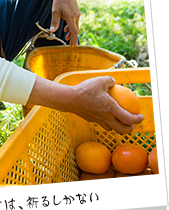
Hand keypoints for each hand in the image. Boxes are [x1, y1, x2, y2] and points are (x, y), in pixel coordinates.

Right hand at [28, 75, 144, 134]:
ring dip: (118, 127)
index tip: (141, 117)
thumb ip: (109, 81)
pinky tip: (104, 115)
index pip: (129, 119)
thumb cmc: (85, 90)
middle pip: (122, 130)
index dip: (137, 119)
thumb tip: (113, 82)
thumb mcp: (100, 80)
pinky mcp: (91, 120)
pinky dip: (107, 123)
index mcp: (111, 109)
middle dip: (129, 129)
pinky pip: (102, 124)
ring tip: (119, 121)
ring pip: (112, 129)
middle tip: (132, 124)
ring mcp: (98, 120)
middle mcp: (106, 118)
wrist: (69, 99)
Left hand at [50, 0, 79, 46]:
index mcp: (71, 17)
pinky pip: (74, 22)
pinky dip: (70, 27)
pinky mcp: (75, 12)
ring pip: (75, 26)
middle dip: (73, 38)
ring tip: (66, 37)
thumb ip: (55, 22)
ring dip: (71, 32)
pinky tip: (65, 29)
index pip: (74, 31)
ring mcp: (76, 14)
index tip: (73, 46)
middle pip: (75, 30)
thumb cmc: (59, 0)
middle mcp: (75, 16)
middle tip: (71, 45)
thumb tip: (52, 31)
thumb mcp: (55, 11)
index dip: (73, 39)